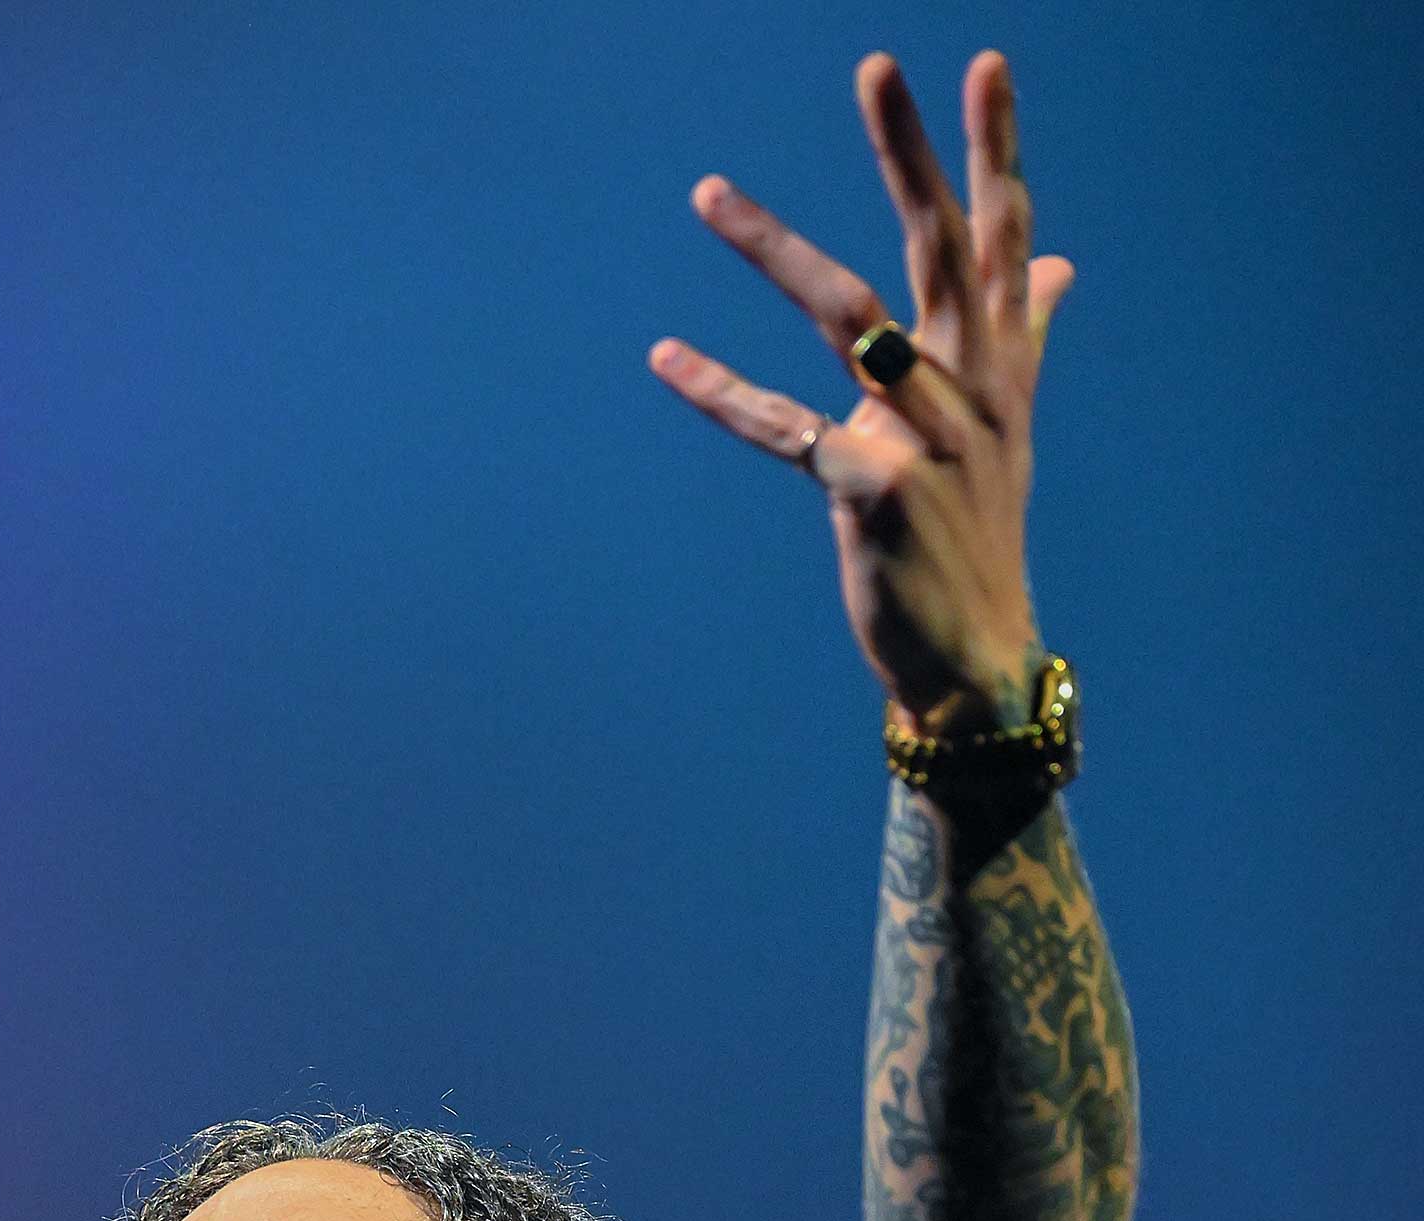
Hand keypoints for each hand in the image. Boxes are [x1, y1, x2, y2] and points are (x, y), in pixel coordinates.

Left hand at [649, 49, 1073, 725]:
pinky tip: (666, 356)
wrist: (975, 655)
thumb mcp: (1011, 425)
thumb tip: (1058, 264)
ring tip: (708, 191)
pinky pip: (782, 429)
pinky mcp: (871, 492)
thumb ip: (1026, 333)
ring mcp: (923, 438)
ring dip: (772, 246)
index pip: (1000, 235)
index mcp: (997, 363)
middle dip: (907, 152)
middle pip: (937, 246)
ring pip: (846, 319)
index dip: (995, 148)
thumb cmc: (979, 533)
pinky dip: (719, 392)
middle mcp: (968, 387)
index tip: (985, 61)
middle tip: (875, 63)